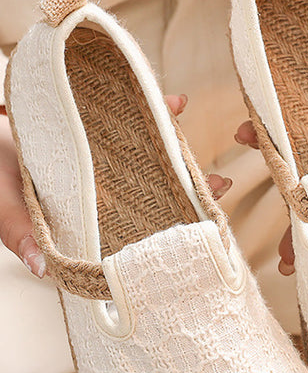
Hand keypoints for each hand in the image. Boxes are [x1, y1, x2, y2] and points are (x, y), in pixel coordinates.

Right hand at [0, 94, 231, 276]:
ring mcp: (110, 159)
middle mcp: (106, 190)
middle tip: (220, 187)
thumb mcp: (5, 202)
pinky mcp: (106, 127)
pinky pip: (139, 119)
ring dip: (184, 152)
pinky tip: (178, 102)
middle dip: (191, 192)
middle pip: (156, 195)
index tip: (199, 231)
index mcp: (89, 215)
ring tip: (211, 143)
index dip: (167, 233)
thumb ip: (20, 231)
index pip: (134, 231)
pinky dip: (160, 108)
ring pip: (155, 158)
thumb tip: (43, 271)